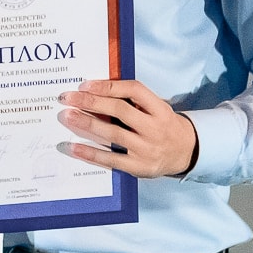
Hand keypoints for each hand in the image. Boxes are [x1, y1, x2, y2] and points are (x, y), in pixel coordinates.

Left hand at [57, 79, 199, 178]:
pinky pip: (110, 159)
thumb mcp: (157, 109)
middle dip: (91, 102)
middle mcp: (155, 128)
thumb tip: (96, 90)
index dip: (108, 86)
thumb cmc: (163, 125)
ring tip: (66, 116)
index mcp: (160, 109)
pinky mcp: (138, 167)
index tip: (84, 85)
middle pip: (119, 111)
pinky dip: (90, 153)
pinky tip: (73, 147)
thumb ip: (134, 101)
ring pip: (112, 134)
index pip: (134, 90)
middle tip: (67, 98)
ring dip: (86, 124)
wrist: (185, 152)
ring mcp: (147, 149)